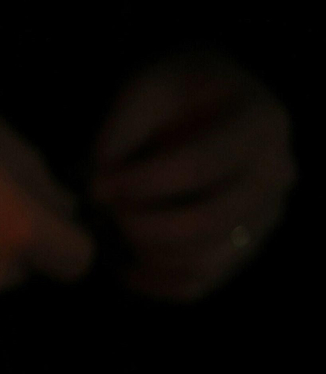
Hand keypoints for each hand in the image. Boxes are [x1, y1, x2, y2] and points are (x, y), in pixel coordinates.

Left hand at [92, 51, 294, 301]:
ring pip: (203, 261)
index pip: (203, 164)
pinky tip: (124, 265)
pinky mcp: (243, 250)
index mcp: (261, 123)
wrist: (204, 110)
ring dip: (145, 253)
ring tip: (113, 229)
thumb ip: (121, 129)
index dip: (143, 183)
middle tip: (103, 211)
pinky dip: (153, 283)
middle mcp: (276, 174)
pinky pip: (196, 285)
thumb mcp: (145, 88)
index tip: (97, 187)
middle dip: (141, 224)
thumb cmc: (173, 97)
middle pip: (208, 221)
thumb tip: (101, 183)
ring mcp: (265, 218)